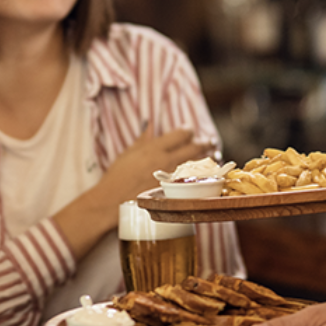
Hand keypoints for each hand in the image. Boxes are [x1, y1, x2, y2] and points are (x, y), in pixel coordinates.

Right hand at [52, 123, 209, 259]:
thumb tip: (150, 124)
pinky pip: (194, 180)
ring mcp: (172, 177)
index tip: (189, 131)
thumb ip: (142, 139)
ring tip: (214, 153)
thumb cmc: (117, 177)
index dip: (188, 130)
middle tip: (209, 141)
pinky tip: (207, 172)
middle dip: (204, 142)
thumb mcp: (128, 153)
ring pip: (198, 164)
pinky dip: (202, 174)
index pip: (181, 134)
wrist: (112, 201)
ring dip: (208, 157)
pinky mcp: (174, 191)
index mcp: (154, 148)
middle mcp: (166, 160)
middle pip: (194, 147)